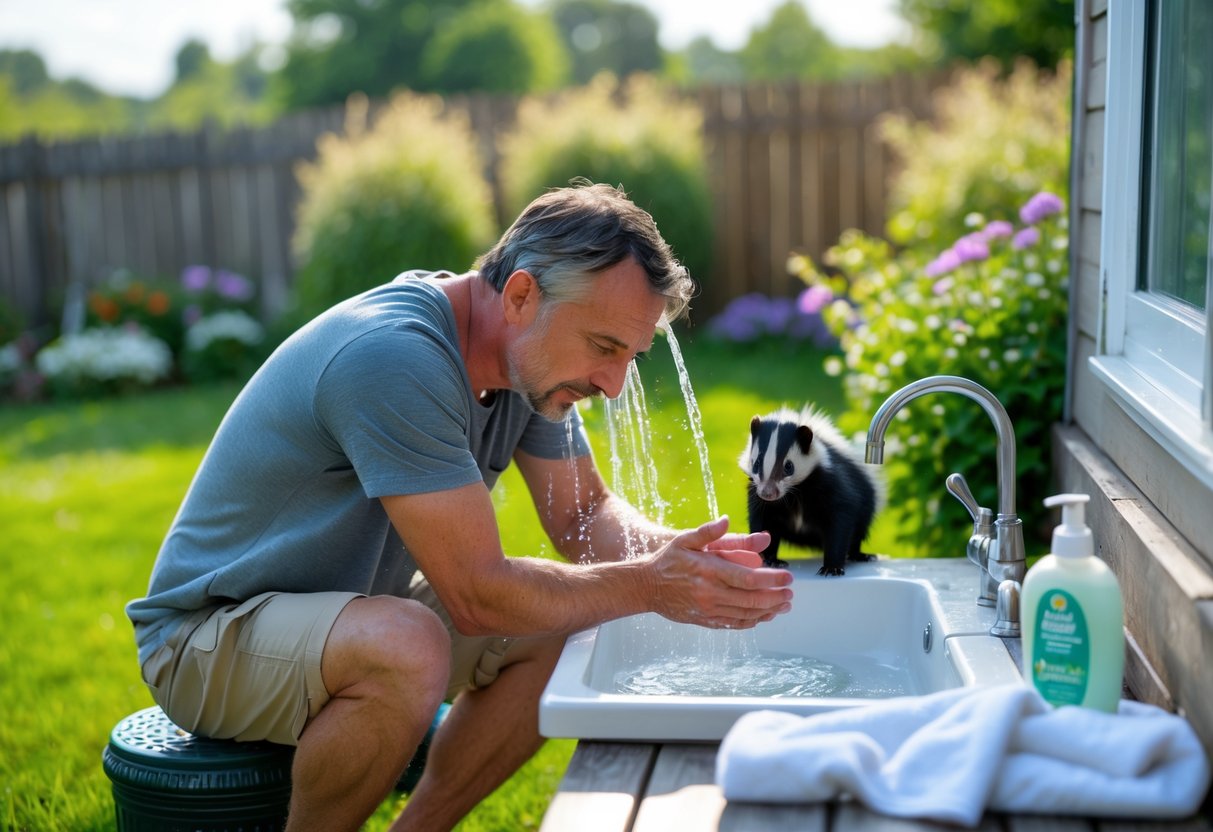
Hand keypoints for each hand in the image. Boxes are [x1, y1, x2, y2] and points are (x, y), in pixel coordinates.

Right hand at [645, 516, 792, 629]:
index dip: (772, 580)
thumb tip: (726, 520)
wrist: (646, 586)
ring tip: (784, 605)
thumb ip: (708, 531)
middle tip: (790, 592)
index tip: (787, 577)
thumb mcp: (685, 539)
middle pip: (752, 599)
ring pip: (746, 614)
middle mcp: (710, 592)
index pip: (748, 578)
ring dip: (769, 610)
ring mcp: (708, 609)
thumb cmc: (667, 560)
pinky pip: (733, 624)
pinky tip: (763, 616)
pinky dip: (752, 621)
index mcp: (709, 570)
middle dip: (776, 597)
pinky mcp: (705, 620)